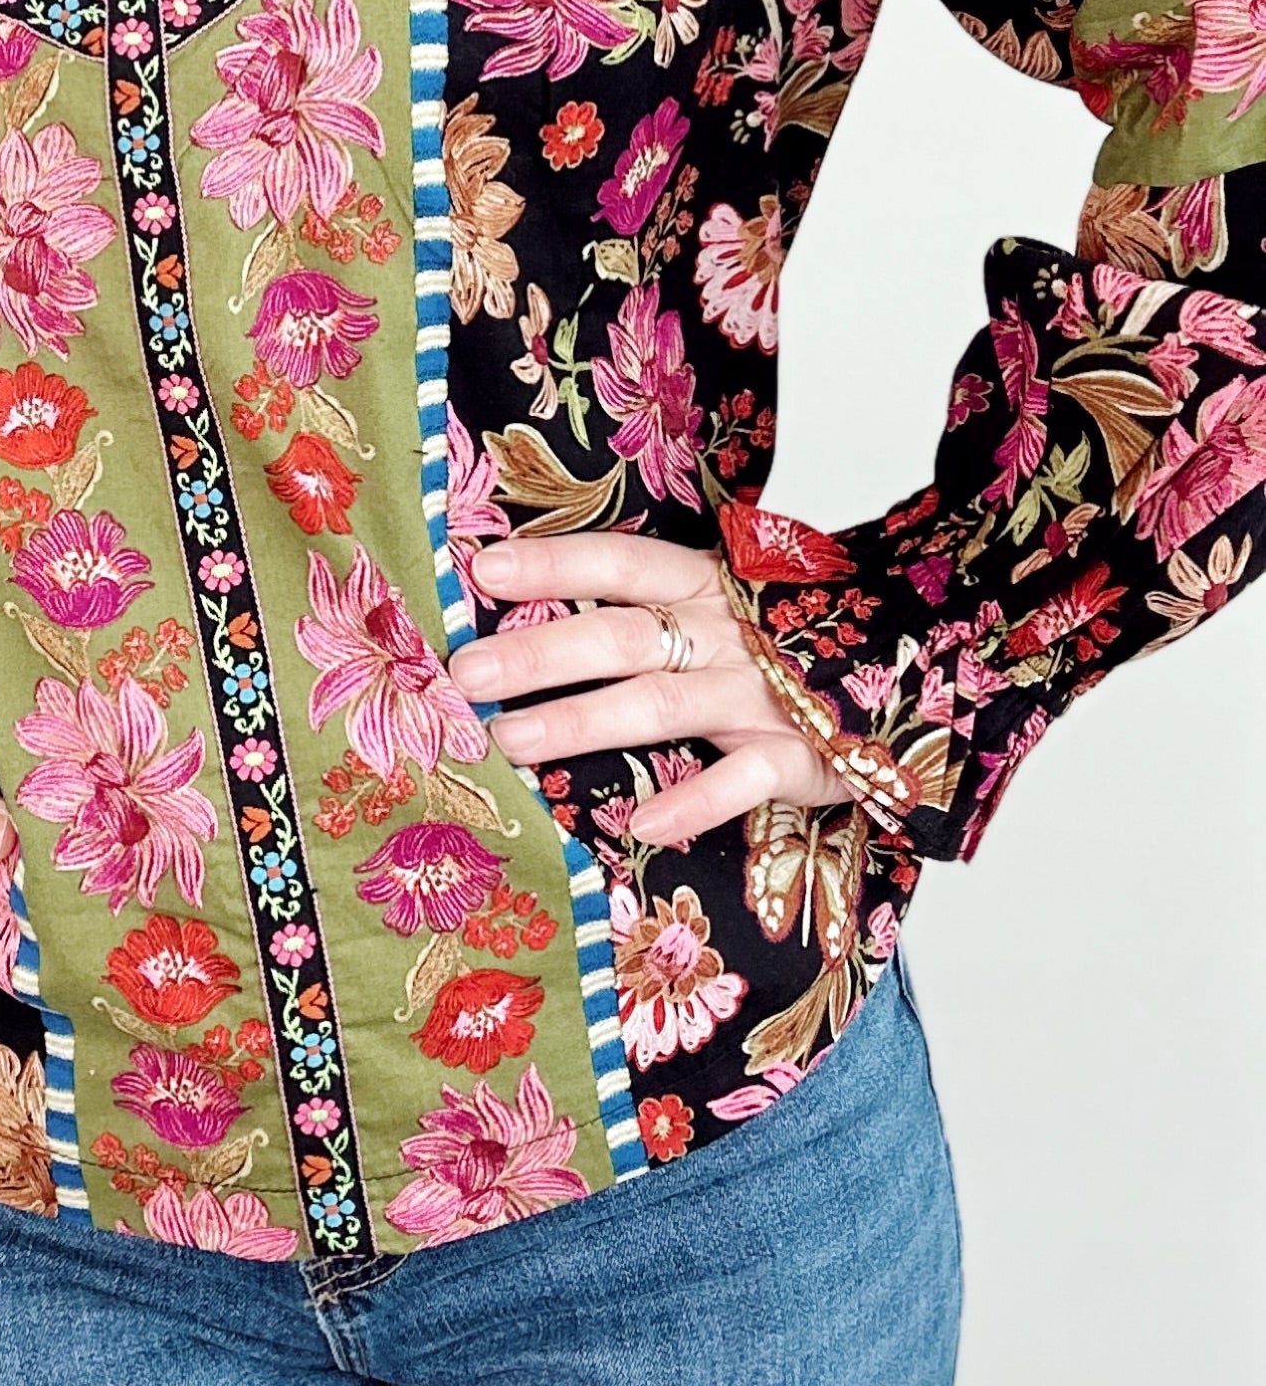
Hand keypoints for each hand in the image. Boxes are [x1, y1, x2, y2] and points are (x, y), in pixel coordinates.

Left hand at [446, 530, 842, 843]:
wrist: (916, 663)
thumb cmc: (789, 638)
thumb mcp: (722, 603)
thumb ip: (650, 607)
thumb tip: (532, 614)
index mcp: (705, 584)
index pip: (621, 561)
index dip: (555, 563)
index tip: (483, 566)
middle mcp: (726, 633)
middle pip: (622, 635)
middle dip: (541, 652)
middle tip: (469, 671)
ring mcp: (763, 694)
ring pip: (662, 703)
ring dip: (583, 722)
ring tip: (512, 741)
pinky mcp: (802, 754)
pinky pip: (744, 779)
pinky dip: (695, 802)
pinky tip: (640, 824)